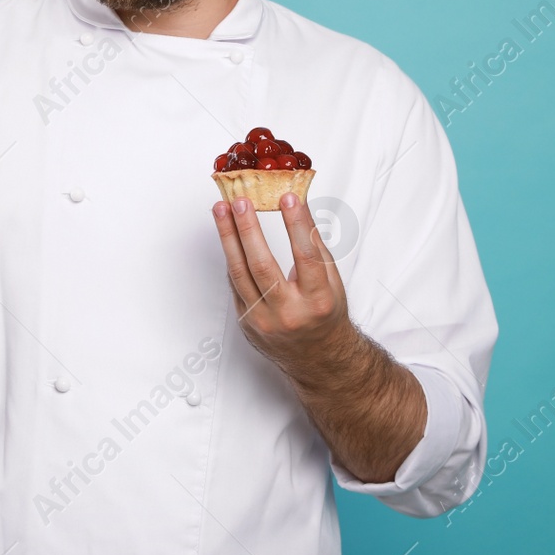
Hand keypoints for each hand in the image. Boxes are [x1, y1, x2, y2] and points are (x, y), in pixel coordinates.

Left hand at [212, 192, 353, 377]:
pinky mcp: (246, 322)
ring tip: (221, 210)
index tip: (288, 197)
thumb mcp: (332, 282)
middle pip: (262, 265)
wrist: (318, 358)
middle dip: (248, 229)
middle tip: (240, 200)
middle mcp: (289, 313)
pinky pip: (235, 284)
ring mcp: (263, 320)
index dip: (296, 224)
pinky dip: (231, 256)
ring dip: (227, 237)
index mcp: (317, 301)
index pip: (306, 256)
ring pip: (239, 273)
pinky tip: (227, 234)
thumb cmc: (325, 314)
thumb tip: (298, 206)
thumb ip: (314, 246)